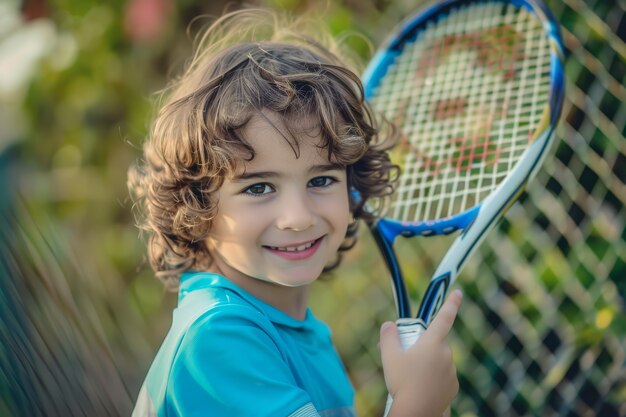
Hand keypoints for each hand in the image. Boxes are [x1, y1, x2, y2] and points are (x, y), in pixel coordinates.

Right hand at [379, 290, 462, 416]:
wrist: (416, 411)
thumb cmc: (402, 381)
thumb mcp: (388, 356)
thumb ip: (388, 336)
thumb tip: (388, 326)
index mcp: (433, 342)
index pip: (444, 317)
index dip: (451, 303)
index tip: (458, 292)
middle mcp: (446, 354)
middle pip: (434, 342)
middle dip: (421, 345)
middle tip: (403, 354)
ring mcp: (451, 372)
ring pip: (437, 360)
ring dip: (426, 363)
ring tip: (409, 375)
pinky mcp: (452, 387)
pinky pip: (441, 376)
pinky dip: (432, 378)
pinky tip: (420, 386)